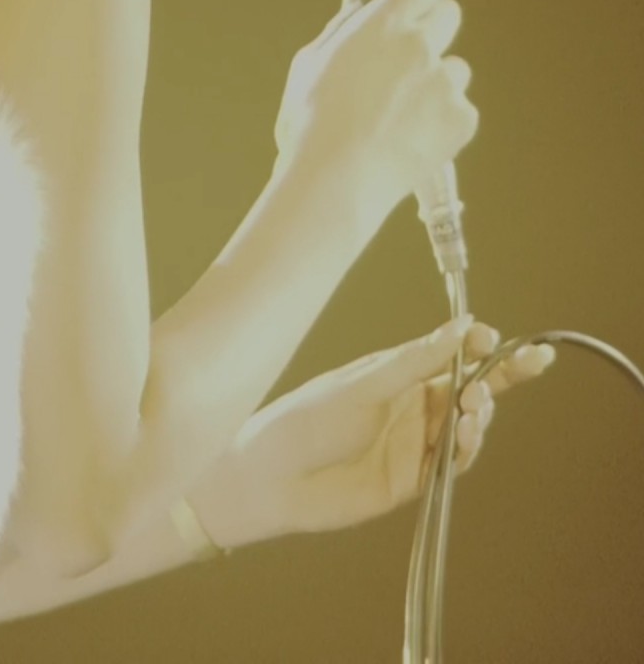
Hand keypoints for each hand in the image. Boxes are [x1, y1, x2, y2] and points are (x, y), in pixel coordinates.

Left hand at [187, 319, 554, 547]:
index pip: (451, 356)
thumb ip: (414, 361)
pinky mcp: (413, 478)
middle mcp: (411, 406)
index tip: (496, 338)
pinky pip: (452, 462)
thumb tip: (462, 326)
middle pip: (470, 387)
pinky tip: (466, 431)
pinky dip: (466, 446)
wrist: (273, 477)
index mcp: (397, 375)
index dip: (480, 347)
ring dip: (481, 410)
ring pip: (467, 424)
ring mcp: (414, 442)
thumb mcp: (364, 383)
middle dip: (504, 374)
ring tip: (475, 401)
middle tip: (532, 360)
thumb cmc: (307, 419)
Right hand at [273, 0, 477, 217]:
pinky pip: (461, 113)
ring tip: (400, 121)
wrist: (334, 183)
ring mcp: (444, 83)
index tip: (417, 9)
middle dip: (433, 36)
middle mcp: (420, 44)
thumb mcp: (309, 67)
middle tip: (407, 69)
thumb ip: (342, 30)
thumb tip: (358, 8)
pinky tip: (410, 143)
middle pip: (450, 16)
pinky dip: (442, 127)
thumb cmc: (312, 131)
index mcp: (383, 22)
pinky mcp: (461, 120)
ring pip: (455, 71)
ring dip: (436, 88)